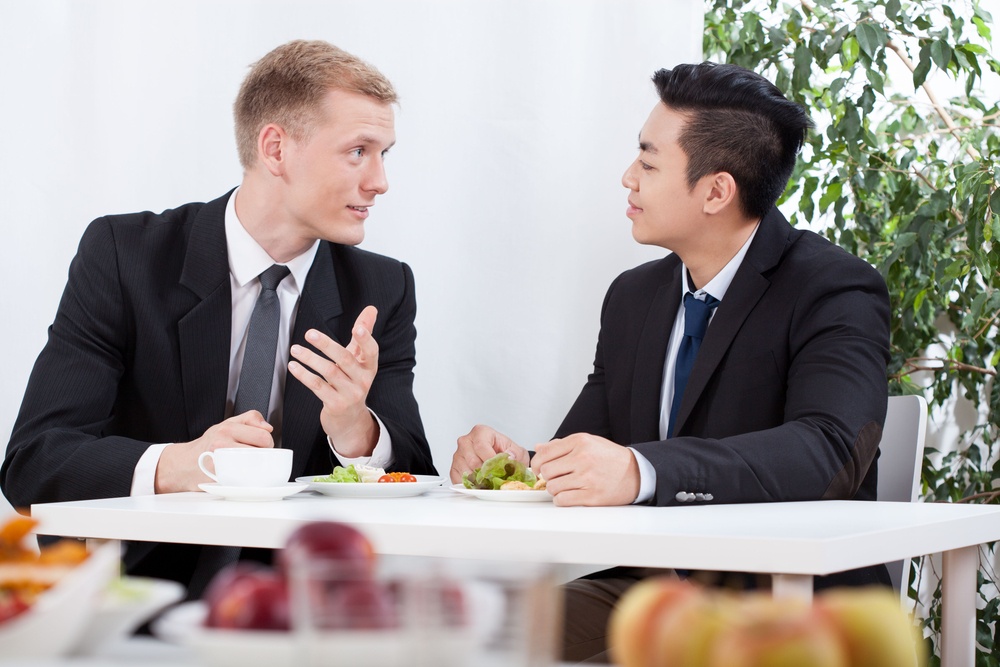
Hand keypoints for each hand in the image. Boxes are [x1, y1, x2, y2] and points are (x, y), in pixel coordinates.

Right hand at [155, 410, 274, 492]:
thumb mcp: (226, 424)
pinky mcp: (219, 477)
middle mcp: (222, 442)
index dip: (267, 441)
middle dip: (265, 453)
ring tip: (249, 464)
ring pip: (256, 463)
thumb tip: (268, 427)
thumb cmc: (207, 446)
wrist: (184, 465)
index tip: (262, 445)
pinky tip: (242, 474)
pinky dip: (248, 477)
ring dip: (258, 466)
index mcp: (227, 428)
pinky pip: (244, 478)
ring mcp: (220, 460)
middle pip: (262, 449)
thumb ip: (249, 419)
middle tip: (257, 455)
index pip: (263, 435)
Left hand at [288, 306, 378, 457]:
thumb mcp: (359, 359)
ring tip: (295, 349)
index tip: (357, 328)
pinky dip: (304, 375)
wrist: (350, 420)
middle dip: (327, 345)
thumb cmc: (353, 382)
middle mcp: (363, 380)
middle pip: (345, 359)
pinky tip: (294, 366)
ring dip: (310, 359)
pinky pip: (318, 387)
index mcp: (369, 367)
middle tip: (310, 333)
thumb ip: (364, 333)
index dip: (366, 339)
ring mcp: (350, 394)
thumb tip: (371, 308)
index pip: (371, 351)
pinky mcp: (335, 405)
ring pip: (329, 372)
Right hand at [450, 425, 528, 482]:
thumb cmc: (505, 452)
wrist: (500, 456)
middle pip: (473, 461)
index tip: (498, 470)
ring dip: (478, 481)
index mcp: (480, 432)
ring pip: (466, 472)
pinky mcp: (454, 468)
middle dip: (486, 473)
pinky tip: (479, 484)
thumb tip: (509, 457)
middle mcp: (466, 441)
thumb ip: (515, 453)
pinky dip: (469, 485)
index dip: (490, 461)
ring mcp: (458, 455)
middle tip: (496, 479)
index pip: (481, 446)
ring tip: (490, 483)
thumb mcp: (517, 451)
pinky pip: (459, 479)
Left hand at [530, 433, 639, 505]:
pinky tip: (568, 495)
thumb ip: (562, 445)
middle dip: (546, 476)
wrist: (636, 472)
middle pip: (546, 470)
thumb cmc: (610, 458)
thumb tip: (539, 448)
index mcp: (580, 442)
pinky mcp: (591, 496)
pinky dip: (561, 500)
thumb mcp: (588, 442)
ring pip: (552, 487)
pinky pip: (562, 500)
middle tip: (554, 478)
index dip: (536, 463)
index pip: (545, 453)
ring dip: (554, 489)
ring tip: (564, 486)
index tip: (538, 469)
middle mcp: (582, 458)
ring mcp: (587, 477)